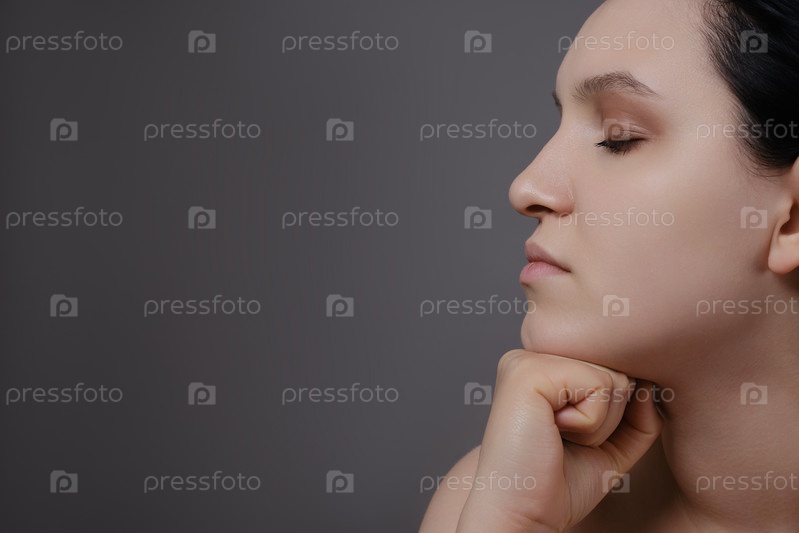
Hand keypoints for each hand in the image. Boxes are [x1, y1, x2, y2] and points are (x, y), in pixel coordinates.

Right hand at [456, 349, 662, 531]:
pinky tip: (553, 432)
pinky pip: (599, 386)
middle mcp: (532, 352)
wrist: (522, 514)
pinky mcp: (529, 372)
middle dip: (607, 419)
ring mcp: (528, 360)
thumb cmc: (558, 484)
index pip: (613, 370)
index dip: (610, 416)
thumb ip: (637, 412)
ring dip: (598, 424)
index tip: (570, 438)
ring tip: (558, 437)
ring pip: (613, 379)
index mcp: (546, 363)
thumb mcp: (612, 443)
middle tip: (564, 440)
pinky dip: (589, 423)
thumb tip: (648, 383)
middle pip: (616, 371)